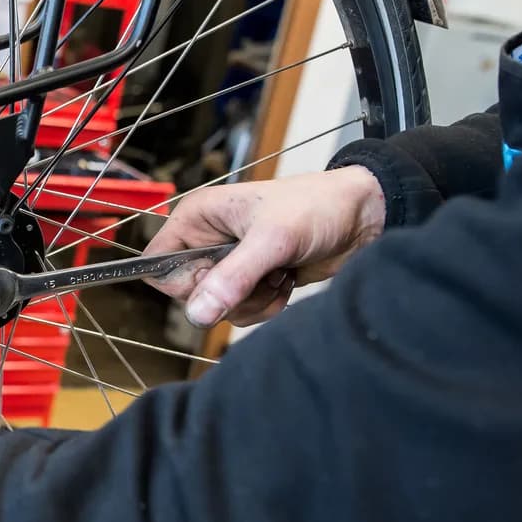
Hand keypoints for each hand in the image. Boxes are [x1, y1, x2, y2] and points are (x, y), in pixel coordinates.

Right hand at [144, 165, 385, 326]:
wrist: (363, 217)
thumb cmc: (317, 207)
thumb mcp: (273, 240)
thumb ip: (233, 278)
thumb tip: (197, 314)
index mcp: (197, 217)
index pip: (159, 265)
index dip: (183, 281)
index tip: (217, 276)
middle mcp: (207, 239)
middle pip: (189, 293)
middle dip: (227, 293)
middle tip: (259, 272)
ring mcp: (229, 262)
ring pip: (216, 307)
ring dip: (251, 300)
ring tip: (279, 271)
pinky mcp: (251, 280)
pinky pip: (240, 312)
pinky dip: (265, 304)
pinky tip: (285, 279)